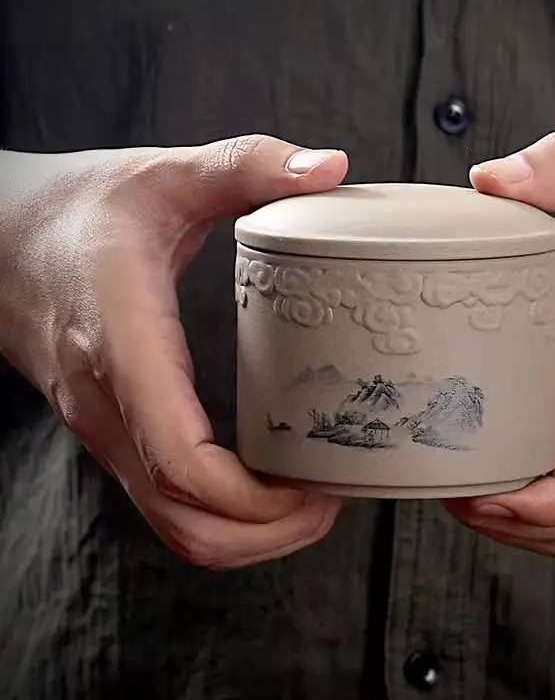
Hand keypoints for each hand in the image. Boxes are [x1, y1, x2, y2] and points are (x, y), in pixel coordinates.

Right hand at [0, 136, 347, 568]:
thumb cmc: (77, 206)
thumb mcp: (165, 173)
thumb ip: (248, 166)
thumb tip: (333, 167)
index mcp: (125, 346)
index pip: (183, 462)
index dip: (258, 498)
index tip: (322, 485)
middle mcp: (109, 406)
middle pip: (187, 523)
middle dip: (269, 532)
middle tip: (333, 498)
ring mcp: (105, 426)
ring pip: (174, 526)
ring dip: (248, 533)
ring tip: (311, 498)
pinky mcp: (112, 428)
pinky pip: (165, 502)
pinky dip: (221, 513)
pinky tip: (267, 479)